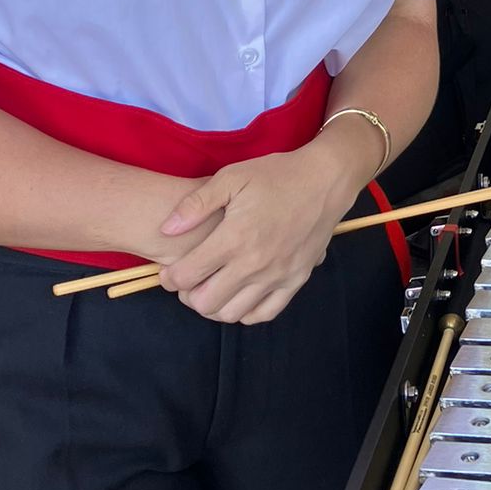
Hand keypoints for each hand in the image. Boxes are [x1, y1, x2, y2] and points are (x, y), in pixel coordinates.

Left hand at [155, 137, 365, 324]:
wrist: (325, 180)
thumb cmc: (275, 175)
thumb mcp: (231, 177)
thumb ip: (196, 205)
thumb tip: (166, 229)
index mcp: (234, 238)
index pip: (187, 276)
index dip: (170, 278)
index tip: (170, 270)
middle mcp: (254, 263)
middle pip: (206, 302)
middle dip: (189, 295)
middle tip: (191, 280)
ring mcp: (277, 276)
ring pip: (232, 314)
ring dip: (215, 306)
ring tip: (213, 287)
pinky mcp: (296, 280)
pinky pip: (264, 314)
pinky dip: (245, 312)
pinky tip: (239, 296)